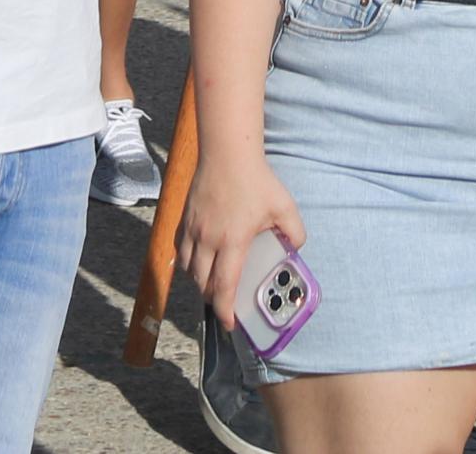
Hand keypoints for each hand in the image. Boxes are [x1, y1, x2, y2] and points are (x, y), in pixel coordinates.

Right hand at [175, 143, 307, 321]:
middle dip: (213, 298)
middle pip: (202, 283)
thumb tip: (295, 248)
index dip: (225, 310)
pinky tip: (199, 258)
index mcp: (232, 242)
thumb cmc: (256, 179)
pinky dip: (187, 261)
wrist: (227, 152)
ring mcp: (192, 230)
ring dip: (198, 281)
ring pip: (188, 268)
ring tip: (212, 281)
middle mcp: (207, 240)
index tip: (229, 323)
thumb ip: (295, 232)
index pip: (224, 286)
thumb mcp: (285, 207)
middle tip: (224, 302)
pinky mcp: (184, 219)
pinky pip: (180, 250)